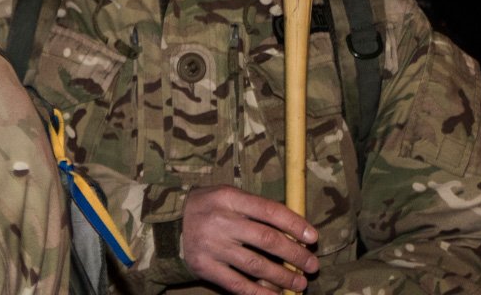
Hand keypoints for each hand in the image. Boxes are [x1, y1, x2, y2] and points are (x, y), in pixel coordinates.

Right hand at [180, 185, 318, 294]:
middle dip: (295, 255)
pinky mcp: (205, 267)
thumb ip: (254, 208)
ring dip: (283, 277)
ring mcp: (212, 246)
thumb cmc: (206, 208)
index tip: (313, 238)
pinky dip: (260, 293)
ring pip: (256, 265)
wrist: (167, 225)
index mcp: (228, 198)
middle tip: (312, 265)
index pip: (269, 210)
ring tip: (300, 283)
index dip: (294, 224)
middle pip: (266, 240)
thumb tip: (294, 229)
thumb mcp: (226, 196)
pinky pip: (238, 284)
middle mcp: (220, 221)